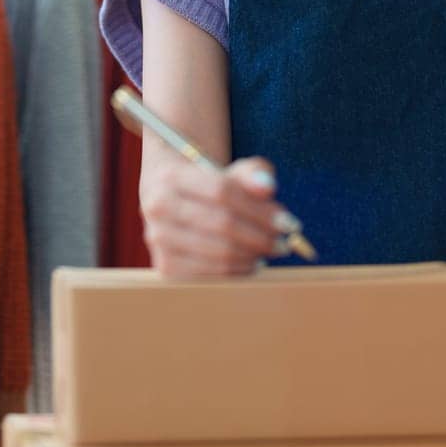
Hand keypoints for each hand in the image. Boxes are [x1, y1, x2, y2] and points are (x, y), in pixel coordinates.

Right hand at [139, 152, 291, 278]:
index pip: (222, 192)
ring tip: (270, 251)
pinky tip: (250, 263)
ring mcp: (158, 239)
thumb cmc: (209, 184)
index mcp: (171, 176)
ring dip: (252, 256)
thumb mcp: (231, 171)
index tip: (288, 222)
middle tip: (283, 242)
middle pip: (221, 224)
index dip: (259, 209)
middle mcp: (157, 207)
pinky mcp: (164, 266)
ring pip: (217, 253)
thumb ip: (254, 173)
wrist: (170, 198)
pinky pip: (209, 275)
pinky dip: (237, 272)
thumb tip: (268, 188)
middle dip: (261, 236)